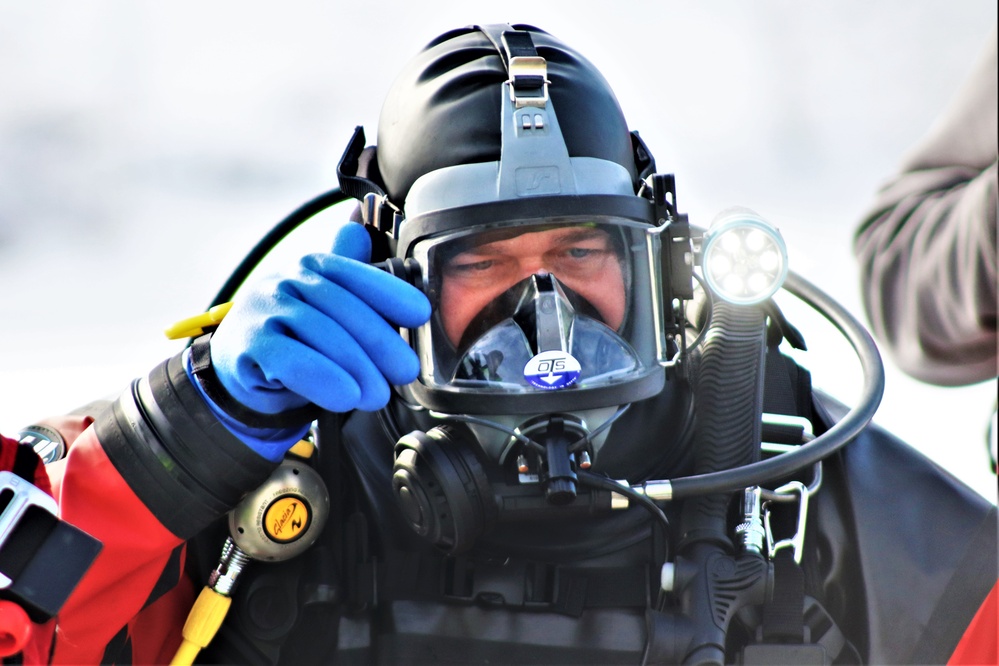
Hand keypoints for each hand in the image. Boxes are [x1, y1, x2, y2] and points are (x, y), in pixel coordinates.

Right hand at [209, 222, 430, 414]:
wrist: (240, 366)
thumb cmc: (293, 335)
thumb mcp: (326, 308)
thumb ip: (350, 279)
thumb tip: (360, 230)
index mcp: (312, 266)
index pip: (354, 274)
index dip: (389, 291)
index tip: (421, 313)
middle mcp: (286, 280)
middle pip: (342, 307)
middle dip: (379, 341)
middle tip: (405, 371)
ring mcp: (263, 309)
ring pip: (319, 333)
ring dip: (357, 366)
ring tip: (378, 394)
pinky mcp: (249, 344)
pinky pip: (290, 360)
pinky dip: (323, 379)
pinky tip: (346, 397)